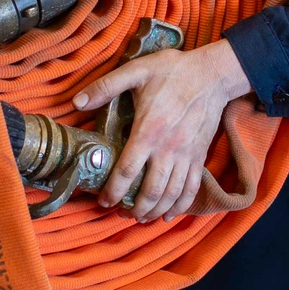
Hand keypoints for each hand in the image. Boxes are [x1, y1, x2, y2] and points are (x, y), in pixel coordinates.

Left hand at [73, 40, 251, 222]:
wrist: (211, 74)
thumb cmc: (172, 71)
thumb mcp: (136, 71)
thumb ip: (106, 86)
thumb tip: (77, 102)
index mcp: (148, 131)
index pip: (127, 171)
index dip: (113, 191)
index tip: (104, 201)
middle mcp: (167, 149)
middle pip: (150, 191)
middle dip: (134, 209)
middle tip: (120, 214)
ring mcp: (186, 155)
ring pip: (170, 194)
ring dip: (154, 211)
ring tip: (140, 218)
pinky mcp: (199, 156)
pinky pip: (191, 188)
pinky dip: (180, 206)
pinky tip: (168, 214)